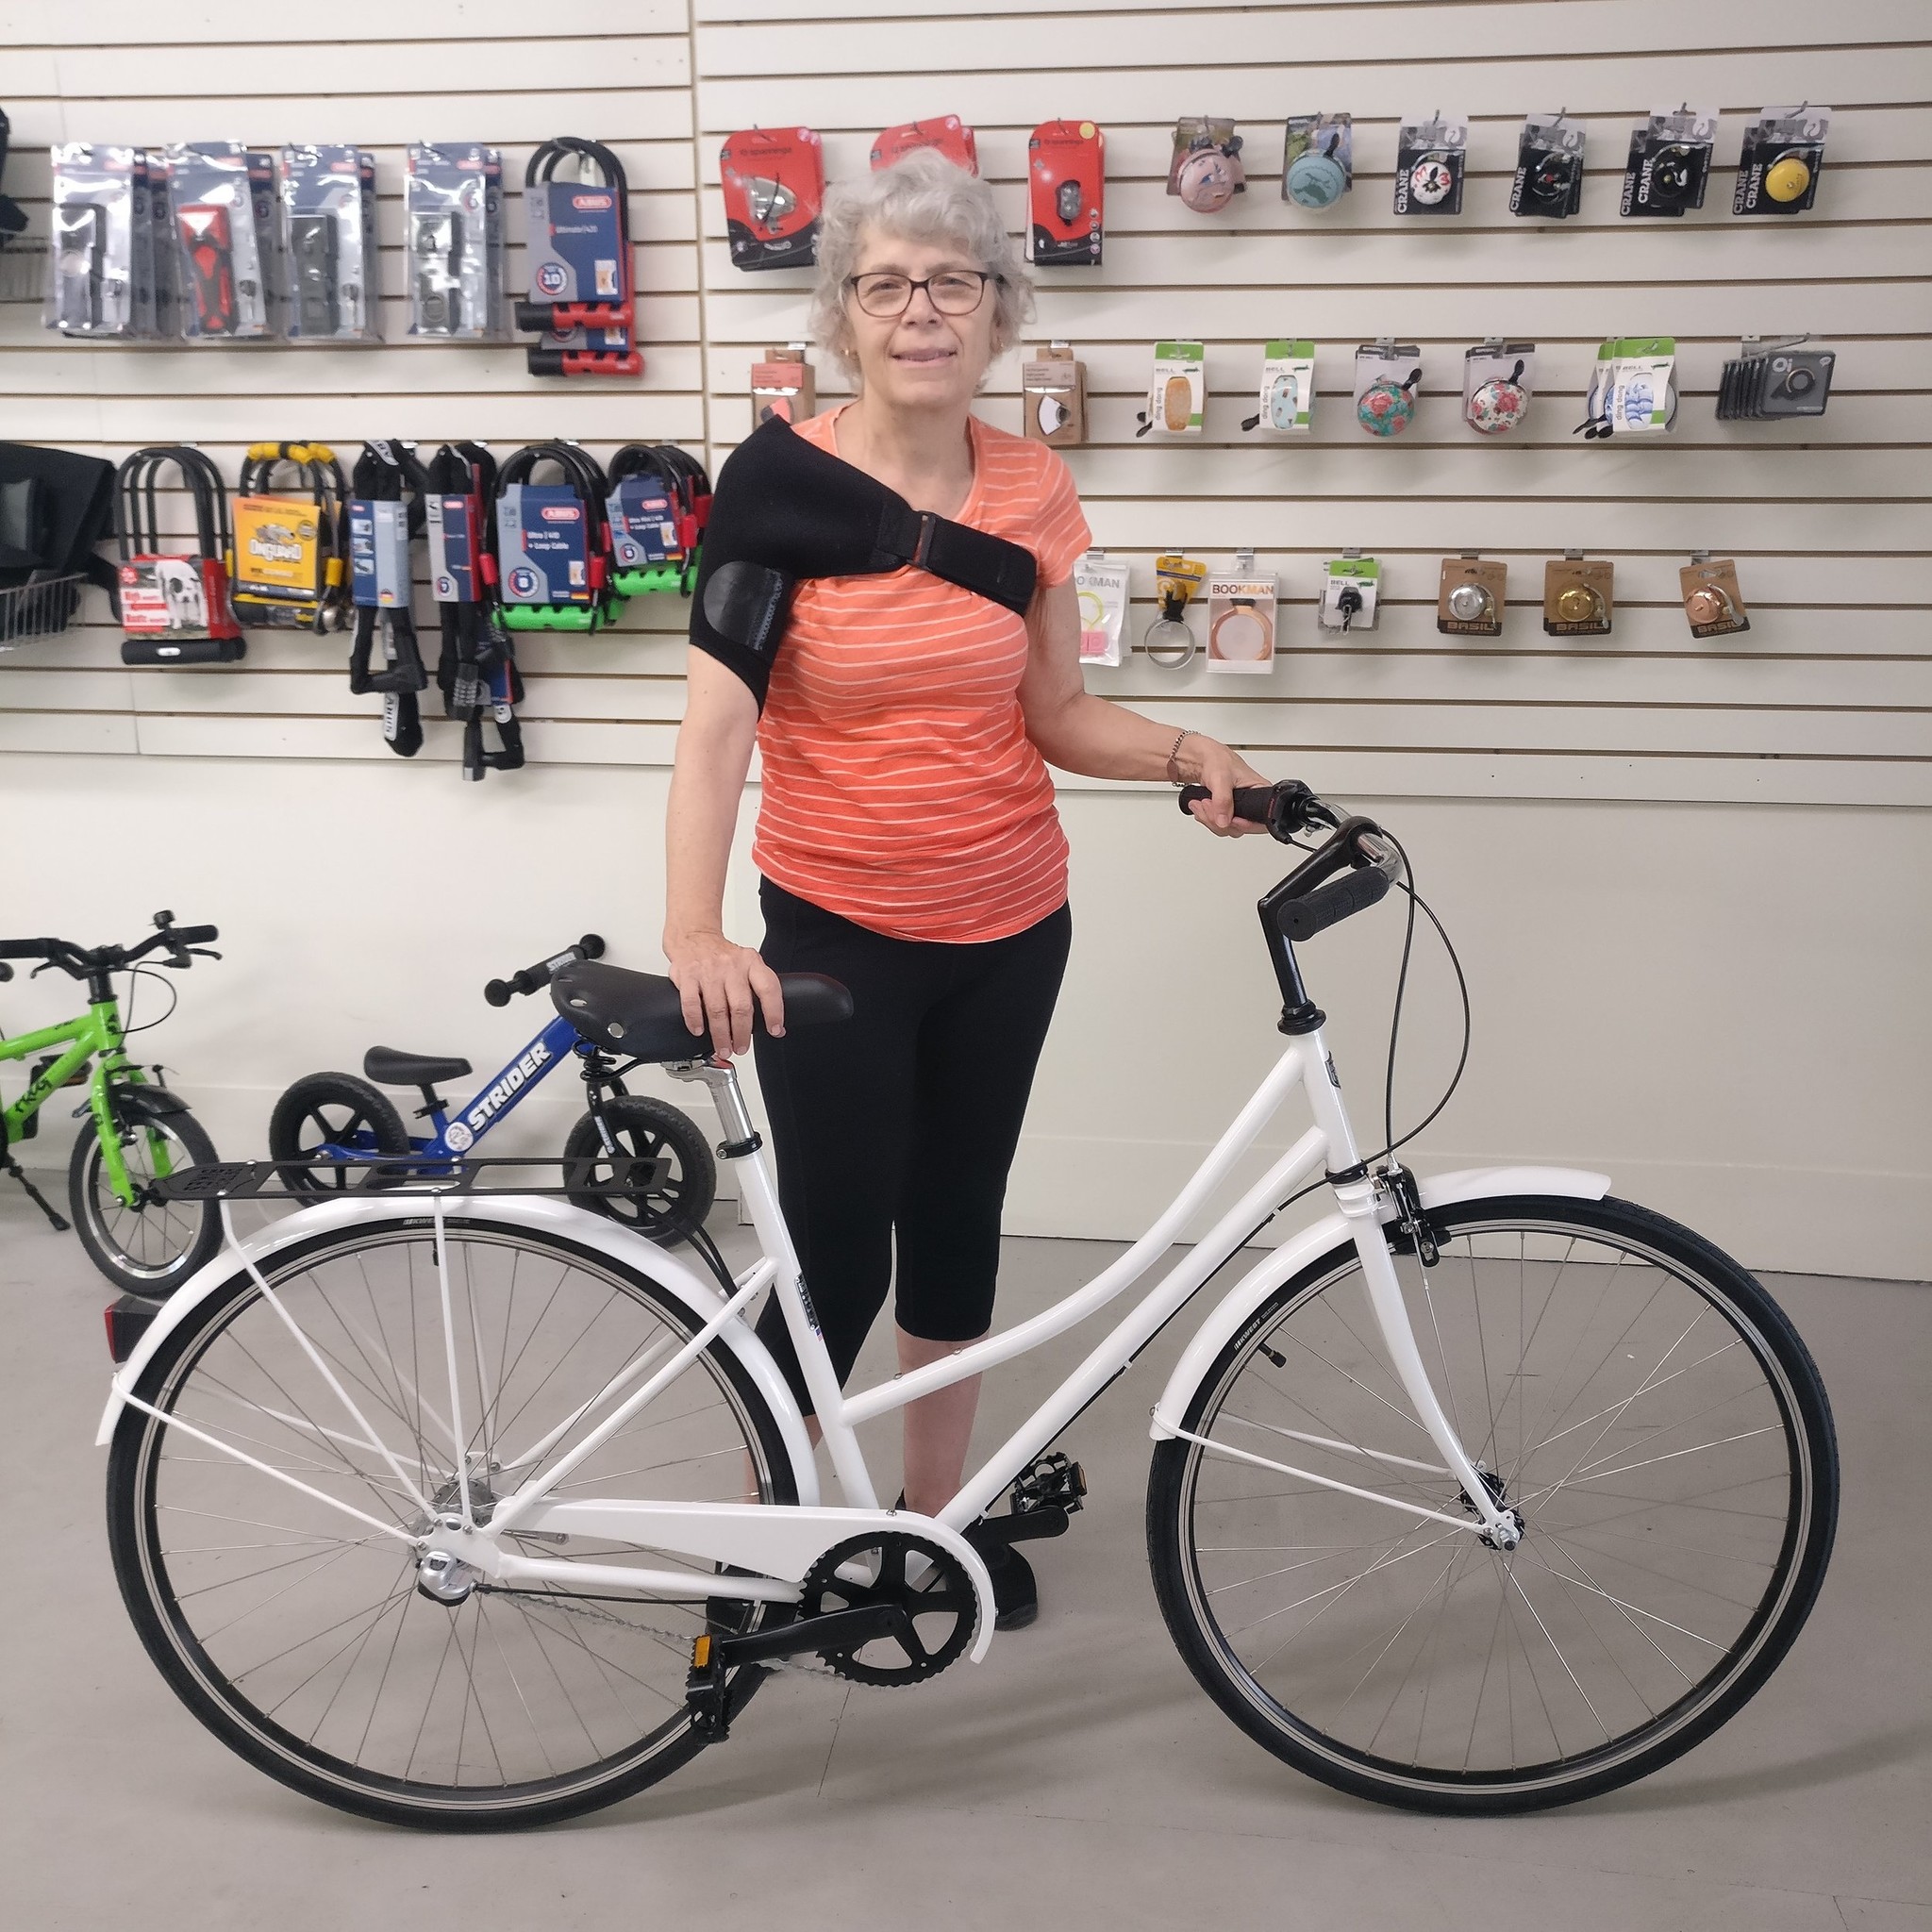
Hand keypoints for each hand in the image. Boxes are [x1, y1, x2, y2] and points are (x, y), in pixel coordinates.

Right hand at [663, 927, 784, 1056]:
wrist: (694, 936)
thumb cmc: (723, 957)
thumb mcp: (748, 965)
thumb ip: (761, 991)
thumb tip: (777, 1026)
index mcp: (751, 963)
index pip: (768, 988)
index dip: (774, 1012)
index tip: (775, 1030)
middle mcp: (731, 966)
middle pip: (741, 1006)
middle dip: (742, 1033)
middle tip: (741, 1047)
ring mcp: (708, 970)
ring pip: (717, 1009)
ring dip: (720, 1034)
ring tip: (723, 1047)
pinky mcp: (687, 975)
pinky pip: (691, 1003)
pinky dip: (695, 1021)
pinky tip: (699, 1031)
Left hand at [1179, 734, 1272, 836]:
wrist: (1203, 760)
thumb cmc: (1218, 760)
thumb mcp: (1221, 778)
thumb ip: (1223, 801)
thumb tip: (1224, 821)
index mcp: (1260, 791)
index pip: (1261, 820)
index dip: (1245, 825)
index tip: (1230, 820)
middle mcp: (1252, 803)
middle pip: (1240, 828)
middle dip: (1219, 820)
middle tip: (1208, 804)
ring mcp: (1239, 810)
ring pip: (1227, 828)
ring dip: (1210, 819)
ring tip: (1201, 803)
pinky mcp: (1227, 812)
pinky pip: (1219, 825)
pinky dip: (1206, 818)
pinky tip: (1201, 807)